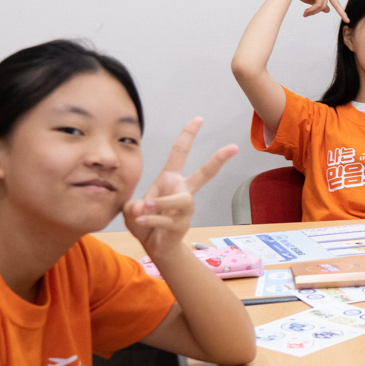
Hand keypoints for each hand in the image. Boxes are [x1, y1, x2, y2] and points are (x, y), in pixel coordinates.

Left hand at [124, 118, 237, 257]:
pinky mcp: (182, 224)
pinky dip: (149, 220)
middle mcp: (182, 191)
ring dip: (159, 203)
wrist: (154, 246)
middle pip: (204, 174)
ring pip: (178, 200)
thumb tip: (144, 207)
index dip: (188, 135)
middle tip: (233, 147)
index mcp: (170, 179)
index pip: (180, 153)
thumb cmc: (144, 221)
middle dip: (218, 160)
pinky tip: (141, 221)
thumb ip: (133, 206)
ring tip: (144, 209)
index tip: (199, 119)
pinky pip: (165, 218)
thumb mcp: (131, 209)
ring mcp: (185, 208)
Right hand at [289, 0, 350, 23]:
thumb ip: (320, 4)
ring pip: (324, 6)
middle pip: (336, 3)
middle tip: (347, 20)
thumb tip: (328, 10)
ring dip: (314, 11)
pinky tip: (306, 12)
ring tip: (306, 13)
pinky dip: (312, 10)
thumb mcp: (311, 0)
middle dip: (341, 13)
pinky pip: (320, 5)